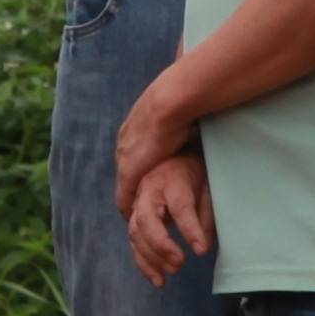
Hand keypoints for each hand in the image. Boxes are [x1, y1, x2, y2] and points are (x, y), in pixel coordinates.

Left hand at [110, 73, 199, 214]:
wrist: (171, 100)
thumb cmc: (181, 99)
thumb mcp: (176, 111)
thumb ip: (176, 120)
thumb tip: (192, 120)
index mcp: (134, 127)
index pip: (132, 152)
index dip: (140, 167)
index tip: (146, 177)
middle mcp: (124, 143)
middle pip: (125, 168)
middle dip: (132, 184)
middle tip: (139, 200)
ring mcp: (124, 156)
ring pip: (123, 184)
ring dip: (130, 197)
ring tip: (135, 213)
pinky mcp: (130, 170)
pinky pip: (125, 195)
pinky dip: (128, 206)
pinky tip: (132, 216)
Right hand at [126, 139, 216, 286]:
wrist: (170, 157)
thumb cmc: (193, 174)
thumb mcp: (207, 186)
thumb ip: (206, 213)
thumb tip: (204, 245)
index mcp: (173, 180)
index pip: (180, 206)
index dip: (190, 229)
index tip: (201, 250)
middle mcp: (150, 190)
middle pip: (146, 220)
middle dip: (160, 245)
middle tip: (179, 263)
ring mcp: (138, 203)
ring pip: (135, 233)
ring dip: (150, 258)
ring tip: (170, 274)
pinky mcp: (134, 216)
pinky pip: (133, 241)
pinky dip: (143, 262)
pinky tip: (157, 278)